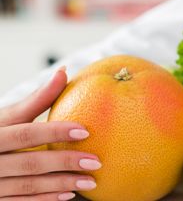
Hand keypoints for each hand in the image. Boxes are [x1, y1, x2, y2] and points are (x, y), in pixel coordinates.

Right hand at [0, 67, 99, 199]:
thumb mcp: (6, 117)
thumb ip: (35, 100)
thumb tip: (64, 71)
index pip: (25, 133)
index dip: (54, 132)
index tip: (85, 130)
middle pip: (29, 163)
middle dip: (64, 162)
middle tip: (96, 161)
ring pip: (28, 186)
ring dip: (62, 184)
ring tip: (91, 181)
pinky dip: (46, 199)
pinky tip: (69, 195)